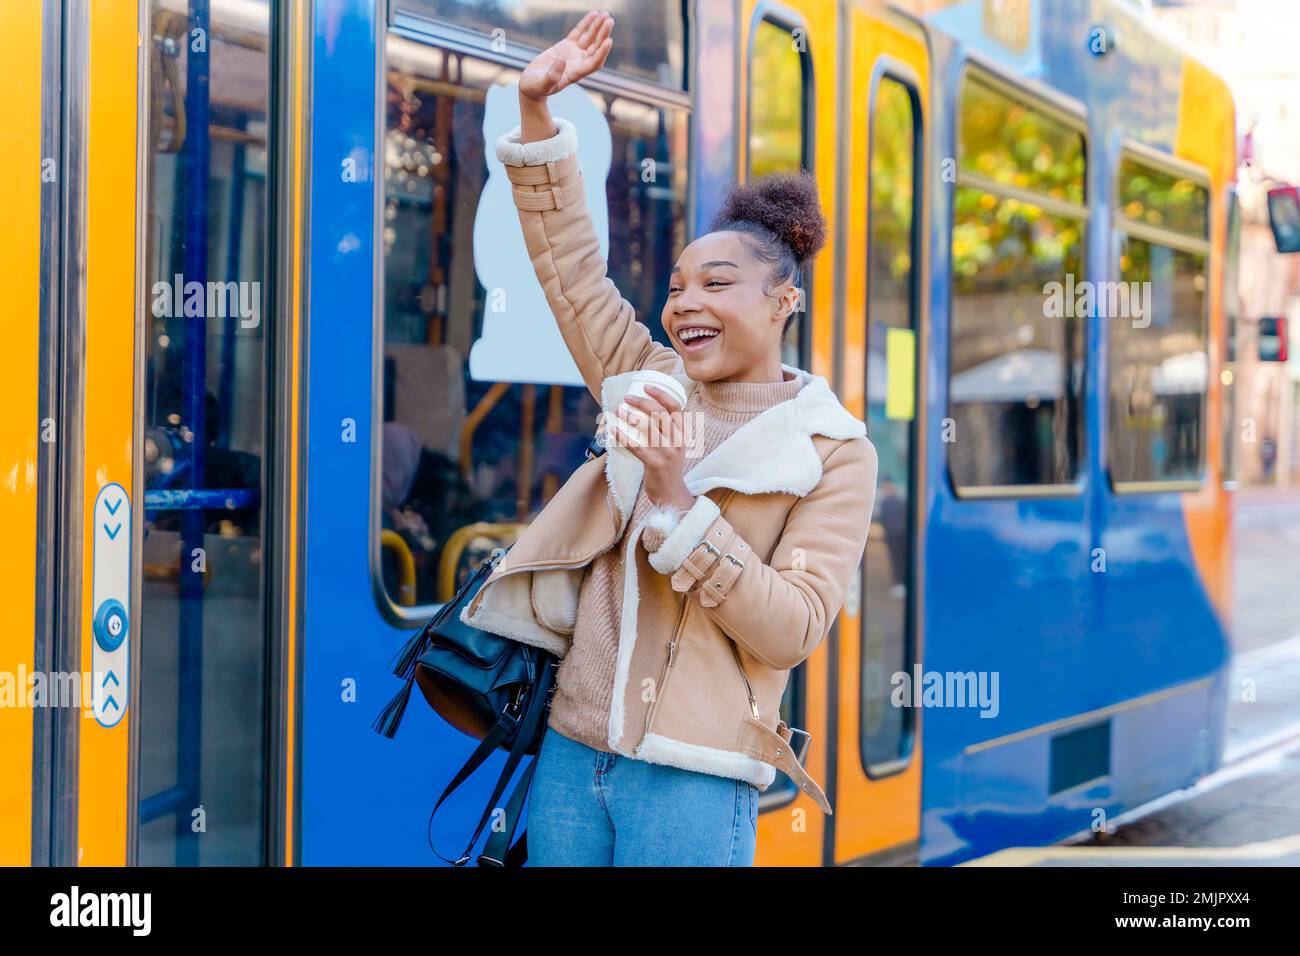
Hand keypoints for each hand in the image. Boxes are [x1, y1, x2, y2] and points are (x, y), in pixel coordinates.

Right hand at [519, 11, 613, 100]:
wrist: (532, 84)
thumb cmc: (536, 87)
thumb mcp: (542, 83)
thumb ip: (552, 76)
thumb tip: (561, 62)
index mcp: (576, 74)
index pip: (594, 63)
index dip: (602, 53)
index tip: (609, 41)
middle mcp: (579, 63)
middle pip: (595, 48)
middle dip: (603, 35)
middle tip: (609, 21)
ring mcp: (573, 54)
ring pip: (589, 39)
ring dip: (598, 27)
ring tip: (605, 14)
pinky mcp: (566, 46)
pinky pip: (579, 33)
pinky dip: (586, 24)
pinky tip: (594, 14)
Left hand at [611, 384, 694, 511]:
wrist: (672, 494)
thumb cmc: (668, 468)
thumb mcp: (675, 447)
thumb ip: (666, 432)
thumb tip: (647, 413)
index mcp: (682, 434)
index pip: (675, 407)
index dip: (660, 394)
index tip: (646, 386)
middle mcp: (677, 441)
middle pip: (659, 413)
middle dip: (641, 401)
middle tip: (626, 398)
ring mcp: (667, 452)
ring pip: (647, 427)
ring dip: (629, 416)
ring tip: (618, 411)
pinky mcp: (655, 464)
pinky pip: (636, 446)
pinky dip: (623, 436)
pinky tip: (614, 430)